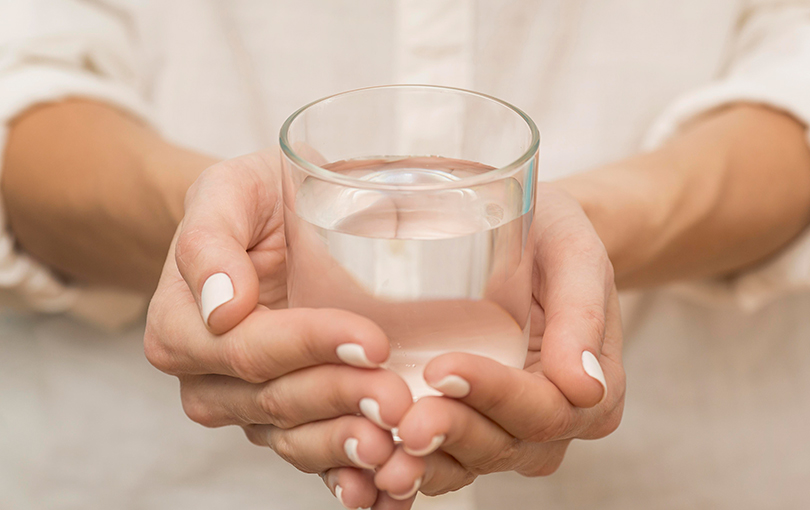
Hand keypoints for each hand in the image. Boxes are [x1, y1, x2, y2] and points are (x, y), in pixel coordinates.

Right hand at [143, 151, 413, 501]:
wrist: (270, 222)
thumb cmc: (251, 200)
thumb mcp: (227, 192)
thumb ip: (209, 241)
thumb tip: (221, 306)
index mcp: (183, 327)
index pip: (250, 348)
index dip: (311, 347)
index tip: (372, 341)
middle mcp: (209, 379)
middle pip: (277, 400)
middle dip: (341, 400)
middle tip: (397, 400)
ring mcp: (248, 407)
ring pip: (295, 438)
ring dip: (346, 447)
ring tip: (396, 449)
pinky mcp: (286, 421)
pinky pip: (312, 457)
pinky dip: (347, 476)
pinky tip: (385, 487)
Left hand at [324, 184, 624, 507]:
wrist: (529, 236)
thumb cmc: (553, 237)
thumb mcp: (575, 256)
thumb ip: (581, 313)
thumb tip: (585, 387)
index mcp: (592, 392)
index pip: (545, 409)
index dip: (494, 395)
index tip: (442, 369)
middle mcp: (553, 423)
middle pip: (504, 445)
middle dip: (452, 433)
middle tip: (404, 421)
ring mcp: (509, 432)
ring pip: (469, 462)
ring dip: (425, 462)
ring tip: (380, 444)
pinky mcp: (470, 428)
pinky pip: (443, 460)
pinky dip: (410, 465)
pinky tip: (372, 461)